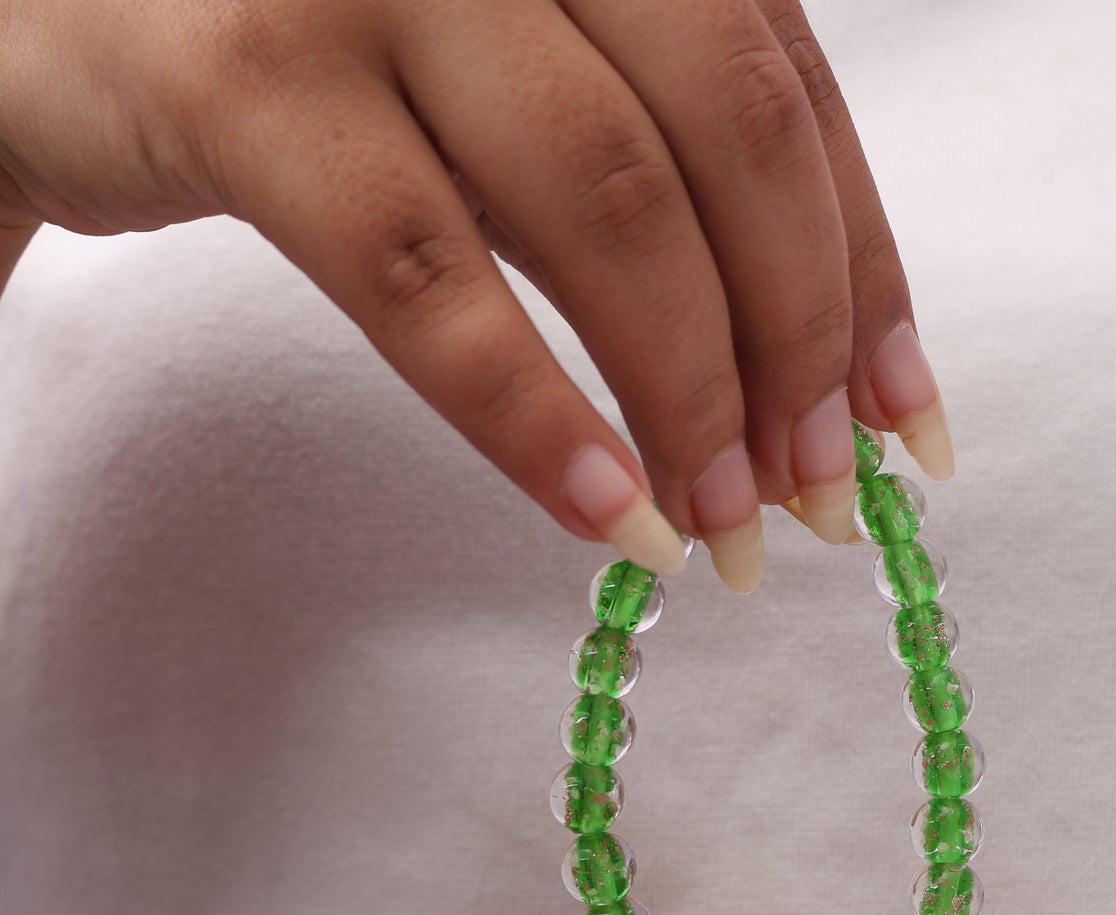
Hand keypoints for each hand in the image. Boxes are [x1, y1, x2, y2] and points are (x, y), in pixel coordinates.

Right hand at [0, 0, 952, 587]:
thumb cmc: (317, 53)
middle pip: (727, 136)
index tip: (904, 429)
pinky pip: (429, 274)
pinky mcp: (244, 76)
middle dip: (794, 344)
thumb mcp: (511, 83)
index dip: (866, 275)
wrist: (50, 12)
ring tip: (718, 534)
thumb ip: (646, 175)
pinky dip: (531, 410)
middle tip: (813, 499)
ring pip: (603, 202)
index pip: (790, 94)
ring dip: (689, 394)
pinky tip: (603, 513)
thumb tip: (802, 369)